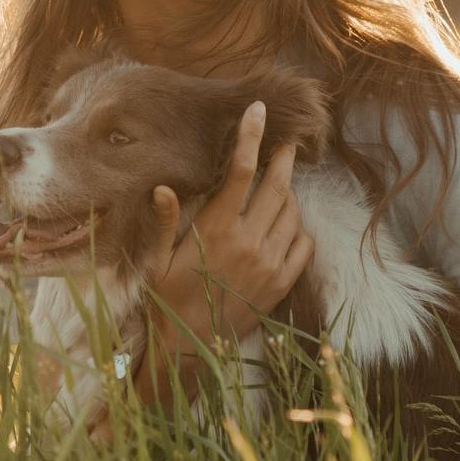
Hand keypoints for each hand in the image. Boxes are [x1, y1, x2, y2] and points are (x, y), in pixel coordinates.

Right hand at [144, 100, 315, 354]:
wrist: (189, 350)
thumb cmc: (166, 300)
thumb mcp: (156, 260)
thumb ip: (164, 222)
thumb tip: (162, 187)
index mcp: (215, 230)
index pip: (240, 172)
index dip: (251, 137)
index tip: (259, 111)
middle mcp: (247, 243)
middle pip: (276, 185)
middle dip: (283, 158)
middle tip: (287, 143)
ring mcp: (269, 264)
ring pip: (292, 213)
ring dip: (288, 194)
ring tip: (279, 187)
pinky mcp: (281, 284)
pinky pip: (303, 245)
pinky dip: (298, 229)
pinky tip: (285, 226)